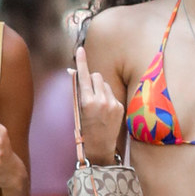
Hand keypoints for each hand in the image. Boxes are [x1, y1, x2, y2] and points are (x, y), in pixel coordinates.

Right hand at [71, 40, 123, 162]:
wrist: (100, 146)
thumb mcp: (78, 109)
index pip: (84, 76)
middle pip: (96, 76)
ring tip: (97, 102)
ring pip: (105, 84)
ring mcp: (112, 103)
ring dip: (100, 87)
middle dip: (91, 79)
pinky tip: (105, 109)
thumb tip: (75, 73)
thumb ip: (78, 91)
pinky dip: (107, 96)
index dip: (82, 62)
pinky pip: (112, 93)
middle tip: (88, 90)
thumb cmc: (85, 128)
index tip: (80, 49)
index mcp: (87, 102)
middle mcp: (101, 101)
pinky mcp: (120, 106)